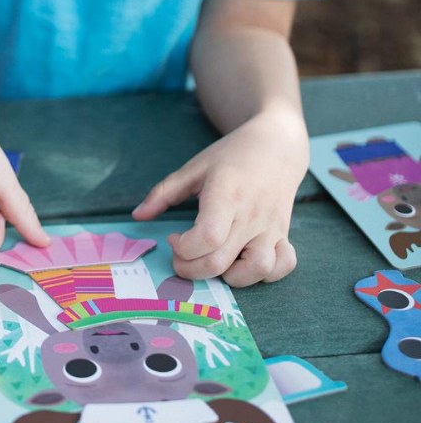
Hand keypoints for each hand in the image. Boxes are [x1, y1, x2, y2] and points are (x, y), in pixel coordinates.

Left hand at [132, 111, 307, 285]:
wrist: (276, 145)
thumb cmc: (230, 156)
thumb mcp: (194, 168)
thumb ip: (163, 193)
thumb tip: (137, 216)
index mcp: (225, 195)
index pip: (207, 238)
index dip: (183, 248)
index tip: (173, 238)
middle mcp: (250, 215)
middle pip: (221, 261)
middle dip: (192, 269)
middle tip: (181, 256)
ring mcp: (271, 226)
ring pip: (258, 270)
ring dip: (231, 277)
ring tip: (216, 260)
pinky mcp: (285, 234)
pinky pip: (283, 266)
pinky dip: (265, 274)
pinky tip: (244, 261)